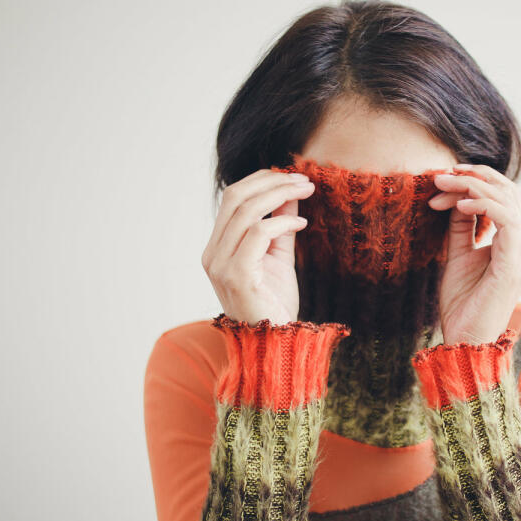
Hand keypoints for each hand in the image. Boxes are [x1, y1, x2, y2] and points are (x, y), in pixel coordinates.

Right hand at [202, 169, 315, 325]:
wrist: (274, 343)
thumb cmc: (274, 304)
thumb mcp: (279, 256)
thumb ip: (281, 226)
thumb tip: (291, 194)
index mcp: (218, 247)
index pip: (232, 198)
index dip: (261, 180)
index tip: (292, 176)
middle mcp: (213, 253)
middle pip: (235, 197)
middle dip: (272, 182)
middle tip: (304, 180)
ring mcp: (221, 265)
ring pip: (246, 211)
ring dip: (280, 195)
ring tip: (306, 192)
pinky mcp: (236, 275)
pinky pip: (257, 234)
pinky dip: (282, 223)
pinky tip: (302, 224)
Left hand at [428, 163, 520, 344]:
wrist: (465, 340)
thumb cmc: (462, 304)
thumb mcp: (457, 255)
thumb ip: (461, 227)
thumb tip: (456, 196)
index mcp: (511, 243)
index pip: (502, 197)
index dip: (474, 181)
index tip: (442, 179)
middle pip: (509, 191)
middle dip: (475, 175)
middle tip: (443, 173)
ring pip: (508, 199)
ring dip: (474, 185)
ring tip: (444, 183)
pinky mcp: (515, 263)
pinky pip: (508, 220)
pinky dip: (484, 205)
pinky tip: (459, 203)